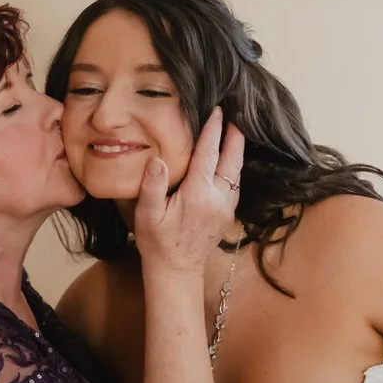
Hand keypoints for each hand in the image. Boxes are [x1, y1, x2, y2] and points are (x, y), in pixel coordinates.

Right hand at [133, 107, 244, 275]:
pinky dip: (234, 170)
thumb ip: (152, 186)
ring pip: (236, 174)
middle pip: (231, 161)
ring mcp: (225, 208)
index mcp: (198, 194)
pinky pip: (234, 186)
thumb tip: (158, 160)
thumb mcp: (147, 214)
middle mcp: (216, 199)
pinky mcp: (226, 215)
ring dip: (236, 153)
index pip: (208, 154)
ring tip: (235, 134)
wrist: (176, 271)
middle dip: (234, 137)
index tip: (217, 111)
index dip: (213, 131)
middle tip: (236, 116)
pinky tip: (229, 164)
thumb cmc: (157, 242)